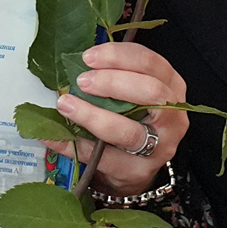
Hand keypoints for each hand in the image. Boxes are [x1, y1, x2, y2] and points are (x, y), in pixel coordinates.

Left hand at [54, 41, 188, 197]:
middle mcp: (172, 116)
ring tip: (66, 105)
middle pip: (150, 92)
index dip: (119, 56)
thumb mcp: (134, 93)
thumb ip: (115, 74)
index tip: (89, 57)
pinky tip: (54, 135)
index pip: (151, 63)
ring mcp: (159, 147)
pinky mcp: (139, 171)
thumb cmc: (134, 120)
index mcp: (171, 87)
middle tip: (81, 82)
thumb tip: (77, 62)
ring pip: (129, 131)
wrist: (135, 166)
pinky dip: (74, 146)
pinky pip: (104, 158)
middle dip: (112, 82)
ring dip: (93, 116)